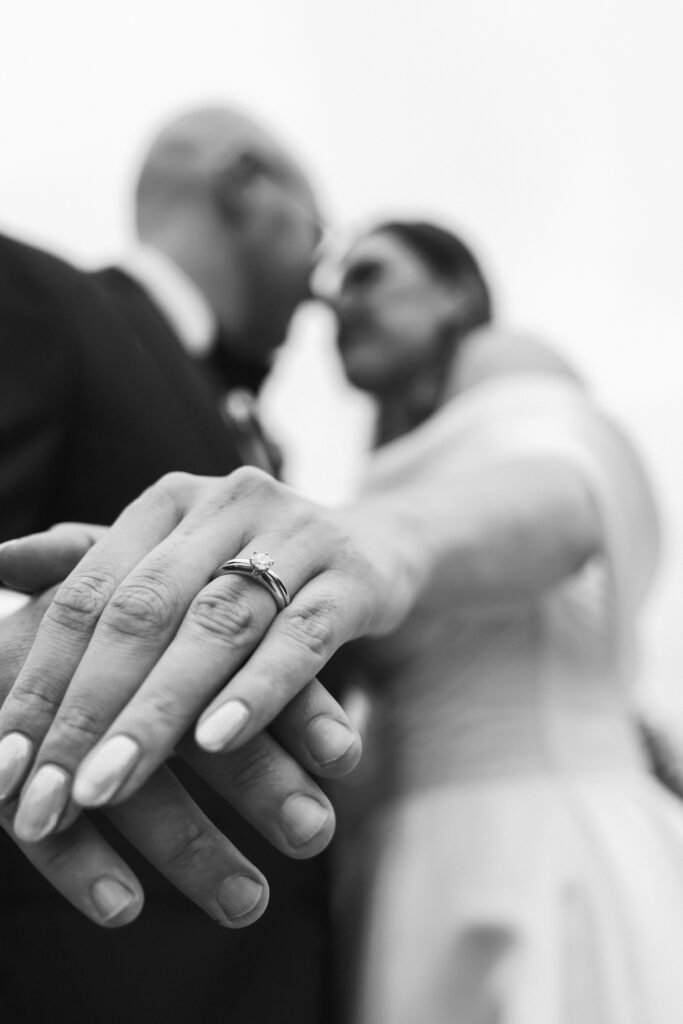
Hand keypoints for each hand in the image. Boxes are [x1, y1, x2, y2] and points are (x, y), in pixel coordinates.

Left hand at [0, 471, 406, 841]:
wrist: (376, 546)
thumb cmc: (256, 565)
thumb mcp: (175, 558)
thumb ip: (90, 563)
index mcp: (169, 501)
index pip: (87, 593)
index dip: (40, 681)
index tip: (1, 769)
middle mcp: (227, 502)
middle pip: (142, 610)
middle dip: (87, 711)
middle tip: (43, 800)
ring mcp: (297, 534)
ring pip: (216, 625)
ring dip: (156, 712)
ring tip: (105, 787)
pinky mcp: (355, 577)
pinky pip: (300, 637)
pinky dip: (256, 691)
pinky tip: (217, 742)